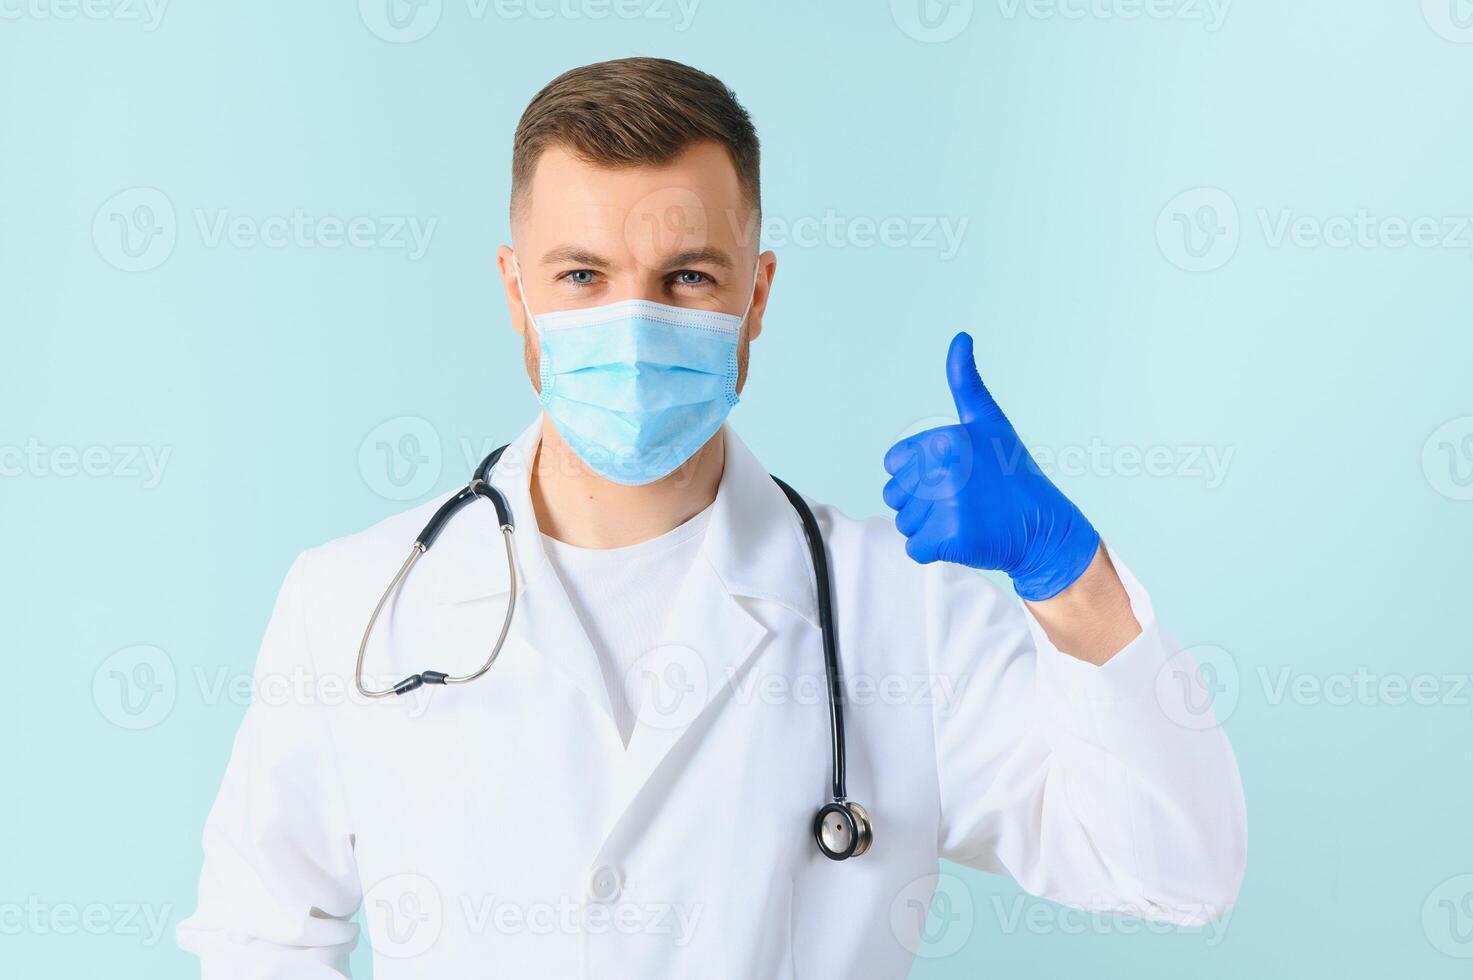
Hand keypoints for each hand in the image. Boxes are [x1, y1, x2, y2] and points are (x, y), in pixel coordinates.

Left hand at [882, 332, 1100, 600]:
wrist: (1044, 527)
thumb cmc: (1011, 472)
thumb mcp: (989, 421)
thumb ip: (966, 382)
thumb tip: (960, 336)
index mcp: (947, 438)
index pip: (893, 464)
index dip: (916, 474)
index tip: (952, 474)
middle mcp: (946, 469)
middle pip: (895, 494)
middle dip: (920, 501)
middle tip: (961, 500)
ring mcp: (949, 505)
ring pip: (904, 522)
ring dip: (928, 526)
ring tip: (964, 517)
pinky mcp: (953, 538)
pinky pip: (915, 548)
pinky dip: (934, 549)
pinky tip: (962, 536)